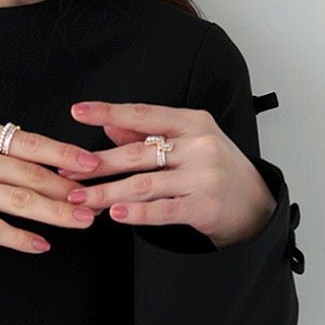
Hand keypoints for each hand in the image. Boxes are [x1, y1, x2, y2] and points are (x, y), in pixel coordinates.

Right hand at [0, 115, 104, 254]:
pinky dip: (21, 238)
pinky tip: (41, 245)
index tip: (92, 164)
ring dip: (58, 213)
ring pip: (21, 201)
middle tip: (98, 199)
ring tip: (83, 221)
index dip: (66, 155)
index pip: (30, 142)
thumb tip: (29, 146)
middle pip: (32, 173)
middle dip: (71, 189)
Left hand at [57, 99, 276, 246]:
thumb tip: (109, 127)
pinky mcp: (206, 206)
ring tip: (81, 200)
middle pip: (137, 153)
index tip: (78, 111)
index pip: (143, 114)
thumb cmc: (217, 171)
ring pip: (144, 184)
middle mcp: (200, 145)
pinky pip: (163, 210)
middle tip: (68, 172)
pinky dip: (137, 213)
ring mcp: (205, 176)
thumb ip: (147, 135)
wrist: (257, 206)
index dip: (108, 112)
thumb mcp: (188, 144)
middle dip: (98, 164)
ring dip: (107, 193)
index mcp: (193, 122)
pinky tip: (116, 214)